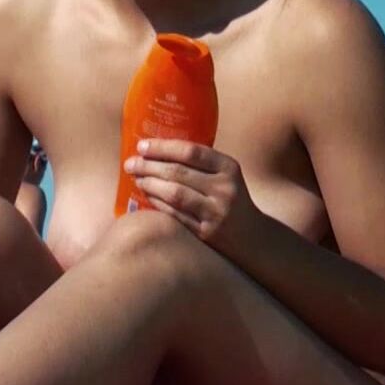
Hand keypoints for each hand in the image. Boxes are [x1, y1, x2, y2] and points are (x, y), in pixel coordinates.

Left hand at [124, 139, 260, 252]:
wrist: (254, 238)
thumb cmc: (231, 200)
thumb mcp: (225, 177)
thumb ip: (201, 165)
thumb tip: (158, 150)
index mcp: (229, 168)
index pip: (191, 151)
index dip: (163, 147)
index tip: (143, 146)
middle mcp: (224, 188)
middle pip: (178, 172)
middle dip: (149, 166)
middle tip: (130, 163)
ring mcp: (216, 212)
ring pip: (174, 193)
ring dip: (150, 184)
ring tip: (136, 178)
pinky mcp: (206, 233)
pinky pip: (174, 214)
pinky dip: (157, 203)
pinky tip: (147, 196)